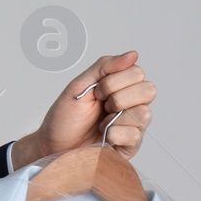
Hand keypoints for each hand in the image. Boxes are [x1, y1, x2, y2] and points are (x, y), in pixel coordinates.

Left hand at [11, 51, 155, 168]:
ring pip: (144, 113)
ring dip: (116, 117)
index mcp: (121, 87)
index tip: (96, 92)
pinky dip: (115, 135)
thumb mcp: (79, 85)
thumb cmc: (64, 119)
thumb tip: (133, 54)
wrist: (52, 146)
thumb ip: (105, 67)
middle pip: (148, 90)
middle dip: (117, 97)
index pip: (137, 73)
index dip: (113, 82)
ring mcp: (132, 126)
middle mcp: (131, 104)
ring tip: (101, 124)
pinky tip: (105, 137)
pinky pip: (135, 135)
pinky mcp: (130, 146)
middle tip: (101, 106)